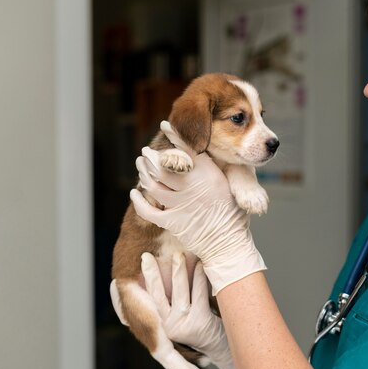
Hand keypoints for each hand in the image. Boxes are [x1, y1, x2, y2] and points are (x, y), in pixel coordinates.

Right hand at [110, 252, 239, 368]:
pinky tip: (200, 265)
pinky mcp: (199, 322)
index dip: (143, 279)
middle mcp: (167, 324)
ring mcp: (182, 324)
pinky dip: (198, 278)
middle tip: (146, 256)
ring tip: (179, 255)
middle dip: (151, 274)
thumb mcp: (174, 309)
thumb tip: (131, 275)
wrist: (213, 340)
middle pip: (156, 295)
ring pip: (179, 293)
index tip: (140, 260)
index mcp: (157, 320)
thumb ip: (158, 295)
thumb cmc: (192, 318)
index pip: (147, 297)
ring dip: (179, 271)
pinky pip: (198, 295)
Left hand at [130, 125, 265, 294]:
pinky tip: (135, 192)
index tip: (164, 126)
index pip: (188, 150)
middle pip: (163, 166)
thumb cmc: (232, 214)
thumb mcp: (230, 185)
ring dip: (143, 173)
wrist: (229, 242)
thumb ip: (213, 169)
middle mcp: (193, 187)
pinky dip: (138, 200)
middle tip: (145, 152)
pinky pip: (148, 209)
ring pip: (152, 184)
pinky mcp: (172, 222)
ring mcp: (180, 205)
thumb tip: (199, 154)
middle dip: (151, 156)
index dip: (174, 136)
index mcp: (209, 175)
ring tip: (140, 165)